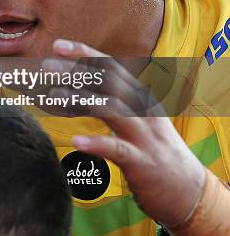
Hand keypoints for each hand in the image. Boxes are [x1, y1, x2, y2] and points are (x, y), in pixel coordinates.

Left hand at [45, 38, 205, 227]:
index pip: (111, 67)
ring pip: (112, 109)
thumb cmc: (152, 151)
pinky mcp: (142, 160)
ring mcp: (144, 134)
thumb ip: (111, 103)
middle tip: (47, 66)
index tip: (58, 45)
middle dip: (77, 71)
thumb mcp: (136, 120)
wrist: (188, 189)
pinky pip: (116, 148)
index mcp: (140, 96)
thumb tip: (75, 88)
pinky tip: (76, 141)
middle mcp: (143, 109)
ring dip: (81, 99)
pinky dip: (96, 143)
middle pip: (109, 82)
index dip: (85, 54)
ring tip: (53, 94)